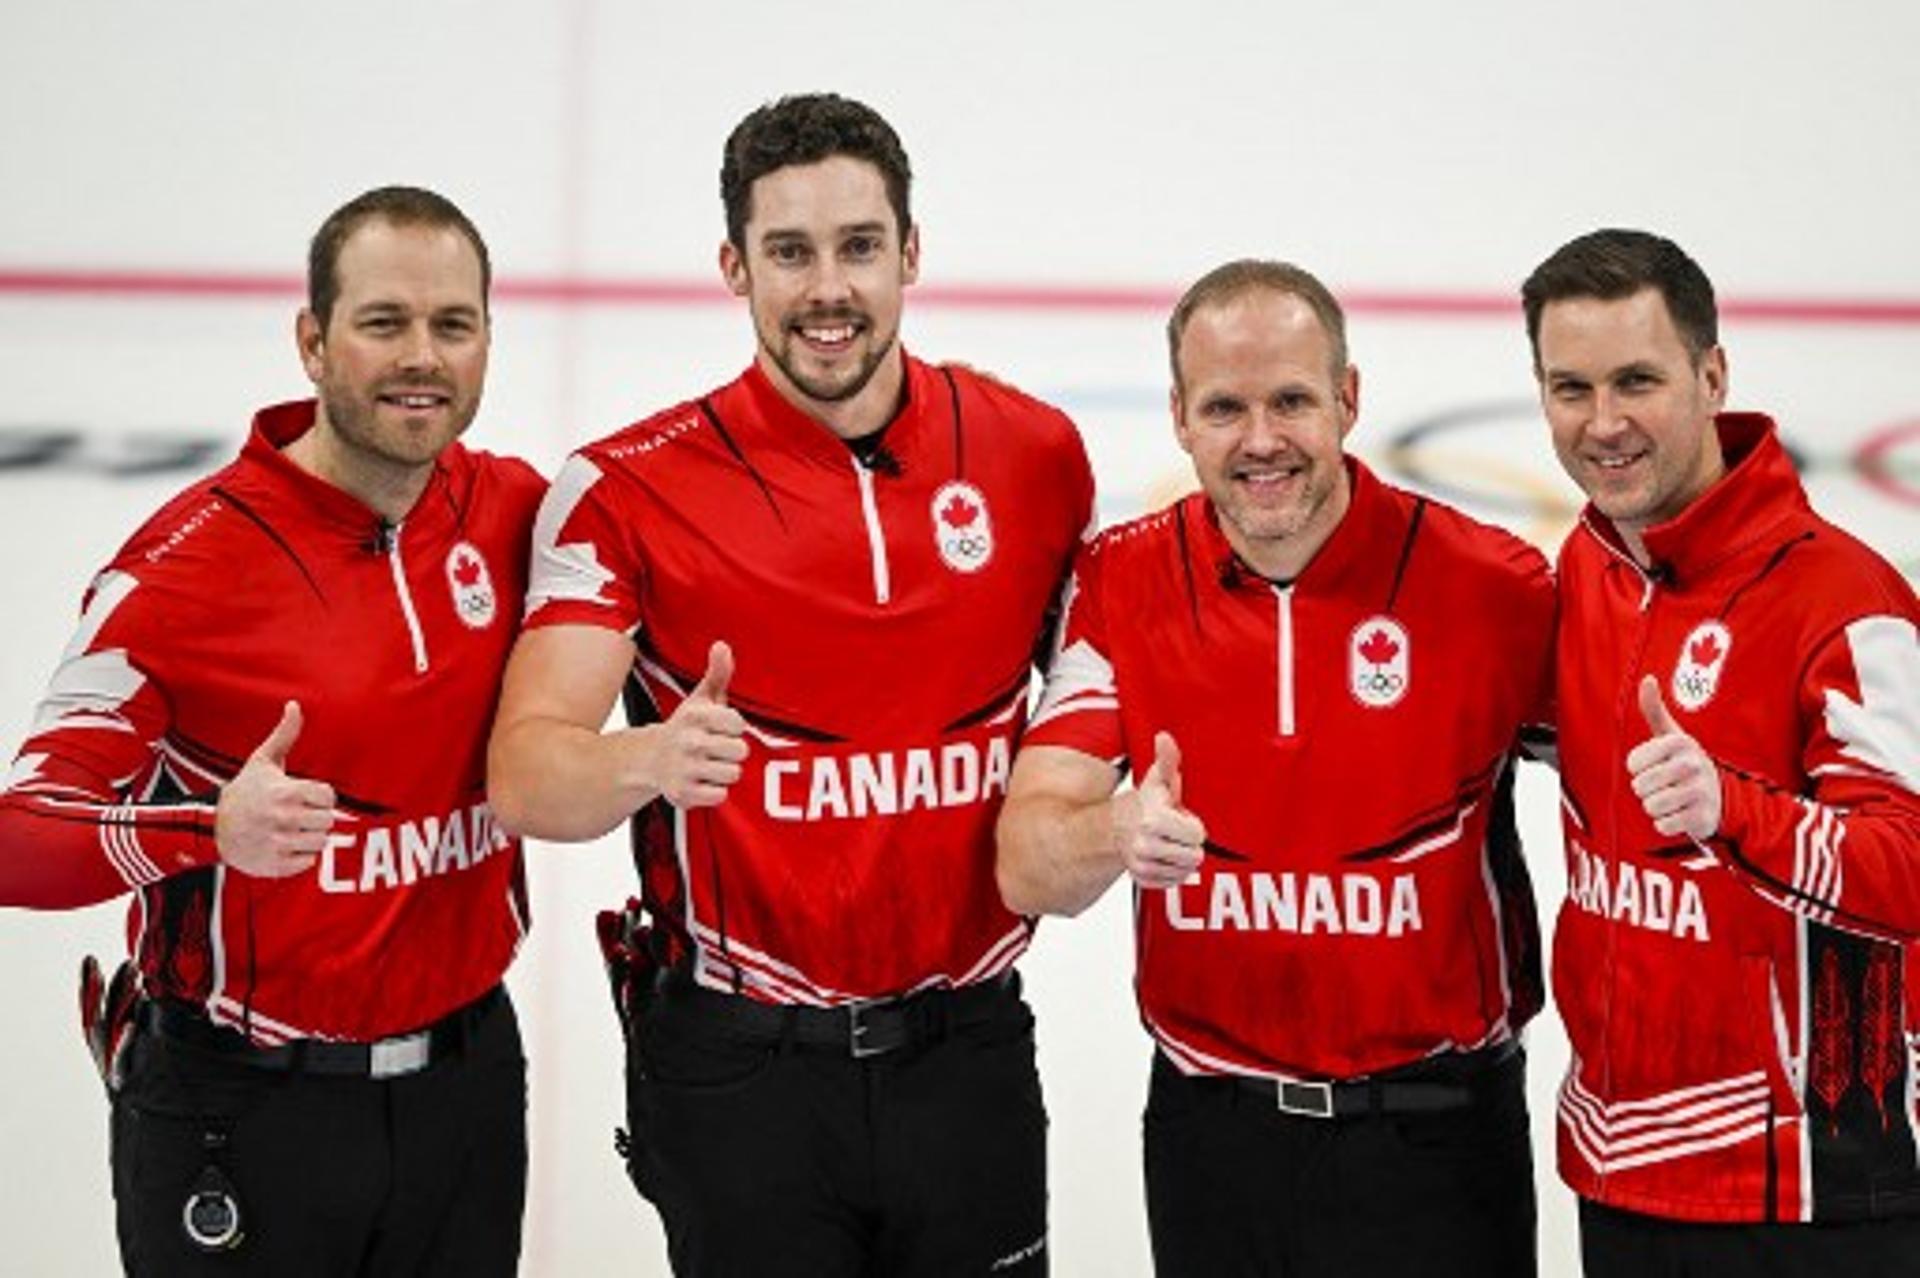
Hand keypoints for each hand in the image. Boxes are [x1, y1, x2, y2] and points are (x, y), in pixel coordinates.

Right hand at [215, 702, 338, 876]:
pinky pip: (307, 863)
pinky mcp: (274, 865)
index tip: (305, 795)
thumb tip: (295, 705)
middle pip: (327, 821)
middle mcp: (283, 819)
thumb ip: (284, 735)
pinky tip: (283, 845)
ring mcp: (278, 843)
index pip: (328, 797)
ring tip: (292, 829)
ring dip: (310, 837)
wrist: (212, 827)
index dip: (320, 796)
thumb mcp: (262, 761)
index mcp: (285, 792)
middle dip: (316, 817)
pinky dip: (299, 857)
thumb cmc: (244, 791)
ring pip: (321, 843)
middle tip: (298, 814)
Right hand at [648, 641, 747, 808]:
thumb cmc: (685, 728)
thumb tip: (722, 646)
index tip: (721, 726)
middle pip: (740, 751)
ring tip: (709, 763)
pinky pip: (720, 795)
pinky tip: (702, 780)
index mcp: (695, 716)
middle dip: (732, 750)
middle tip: (716, 748)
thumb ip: (717, 673)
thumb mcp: (700, 699)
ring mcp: (684, 769)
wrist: (650, 759)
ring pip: (733, 773)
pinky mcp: (682, 793)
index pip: (738, 723)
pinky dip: (714, 791)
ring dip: (725, 771)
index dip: (734, 727)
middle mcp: (688, 741)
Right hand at [1113, 731, 1206, 888]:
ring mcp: (1143, 865)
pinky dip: (1172, 871)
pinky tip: (1163, 856)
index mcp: (1154, 820)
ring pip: (1186, 871)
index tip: (1179, 818)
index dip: (1193, 826)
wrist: (1116, 827)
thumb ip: (1167, 759)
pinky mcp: (1142, 880)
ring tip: (1167, 843)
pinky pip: (1174, 882)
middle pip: (1194, 857)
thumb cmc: (1144, 803)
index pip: (1198, 836)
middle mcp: (1146, 845)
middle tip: (1174, 832)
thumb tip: (1164, 737)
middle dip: (1188, 844)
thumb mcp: (1158, 780)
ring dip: (1181, 858)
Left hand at [1626, 675, 1722, 840]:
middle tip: (1663, 785)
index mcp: (1679, 743)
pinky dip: (1666, 823)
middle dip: (1646, 790)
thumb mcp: (1671, 735)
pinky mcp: (1701, 817)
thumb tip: (1647, 679)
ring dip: (1655, 807)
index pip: (1633, 763)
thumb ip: (1654, 710)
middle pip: (1640, 786)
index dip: (1638, 769)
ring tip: (1671, 799)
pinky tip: (1679, 814)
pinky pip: (1663, 825)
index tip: (1653, 766)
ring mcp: (1698, 791)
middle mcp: (1692, 764)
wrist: (1721, 797)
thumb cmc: (1685, 763)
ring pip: (1650, 806)